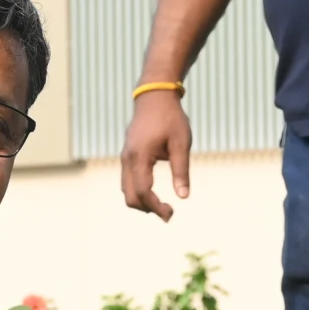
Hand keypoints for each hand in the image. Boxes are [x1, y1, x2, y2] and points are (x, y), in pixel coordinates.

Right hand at [119, 89, 191, 220]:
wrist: (154, 96)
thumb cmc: (171, 118)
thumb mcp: (181, 144)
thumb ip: (181, 171)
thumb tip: (183, 197)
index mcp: (140, 156)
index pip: (143, 191)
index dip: (156, 207)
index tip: (171, 213)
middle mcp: (128, 159)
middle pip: (130, 196)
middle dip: (148, 209)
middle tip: (169, 213)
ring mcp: (125, 157)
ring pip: (126, 190)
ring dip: (142, 202)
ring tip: (163, 206)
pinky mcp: (127, 155)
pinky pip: (127, 181)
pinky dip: (138, 192)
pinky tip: (154, 193)